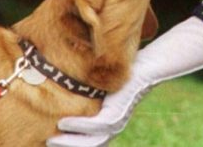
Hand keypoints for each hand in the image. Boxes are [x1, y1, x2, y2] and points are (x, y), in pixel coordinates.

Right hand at [45, 17, 202, 145]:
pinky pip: (97, 124)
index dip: (73, 144)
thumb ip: (93, 89)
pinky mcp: (120, 109)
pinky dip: (80, 126)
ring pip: (92, 140)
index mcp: (112, 120)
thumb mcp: (107, 83)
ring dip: (69, 142)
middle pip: (90, 145)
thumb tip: (70, 84)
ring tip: (51, 139)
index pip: (90, 140)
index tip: (52, 142)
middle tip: (47, 145)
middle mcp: (116, 123)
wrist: (155, 63)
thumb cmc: (131, 70)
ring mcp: (119, 118)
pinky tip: (64, 123)